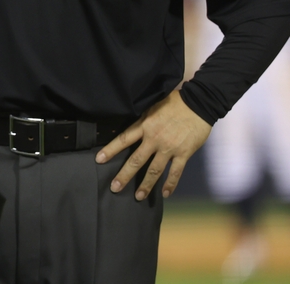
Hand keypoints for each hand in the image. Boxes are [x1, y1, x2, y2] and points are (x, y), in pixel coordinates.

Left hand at [96, 90, 210, 199]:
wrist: (198, 103)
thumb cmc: (174, 102)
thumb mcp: (151, 108)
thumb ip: (142, 121)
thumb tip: (132, 129)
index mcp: (144, 126)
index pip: (123, 140)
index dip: (110, 150)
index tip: (99, 160)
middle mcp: (154, 139)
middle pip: (136, 160)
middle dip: (124, 175)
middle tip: (114, 187)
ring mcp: (169, 148)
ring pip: (155, 170)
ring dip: (146, 184)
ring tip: (138, 196)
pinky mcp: (184, 153)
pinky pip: (176, 172)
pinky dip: (170, 184)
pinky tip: (165, 194)